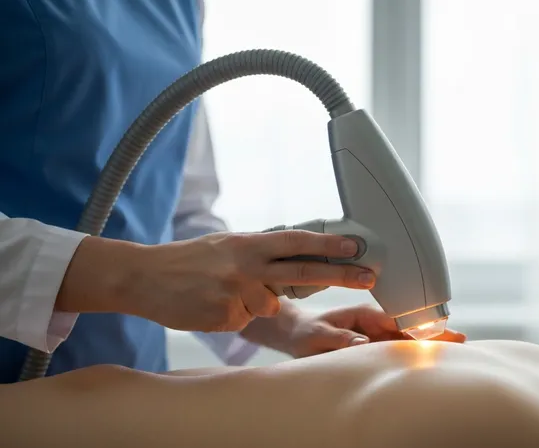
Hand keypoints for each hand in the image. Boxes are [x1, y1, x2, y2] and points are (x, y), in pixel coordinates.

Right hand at [108, 230, 375, 332]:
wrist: (144, 277)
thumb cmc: (188, 261)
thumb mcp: (228, 245)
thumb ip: (261, 252)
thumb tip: (296, 256)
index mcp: (248, 244)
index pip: (297, 242)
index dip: (328, 244)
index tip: (356, 246)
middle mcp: (246, 265)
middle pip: (303, 272)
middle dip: (340, 274)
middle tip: (369, 276)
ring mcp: (237, 292)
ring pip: (269, 306)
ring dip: (253, 303)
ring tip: (221, 292)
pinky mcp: (226, 317)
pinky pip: (245, 322)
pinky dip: (233, 316)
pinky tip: (211, 305)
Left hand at [258, 304, 466, 357]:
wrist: (297, 333)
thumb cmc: (306, 332)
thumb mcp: (317, 335)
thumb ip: (338, 338)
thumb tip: (362, 342)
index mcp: (364, 315)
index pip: (396, 321)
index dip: (416, 327)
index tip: (434, 333)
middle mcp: (375, 323)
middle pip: (409, 329)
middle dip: (434, 333)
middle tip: (461, 339)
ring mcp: (377, 334)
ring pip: (408, 339)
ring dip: (430, 342)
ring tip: (457, 345)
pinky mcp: (376, 346)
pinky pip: (398, 348)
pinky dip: (417, 350)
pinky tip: (435, 354)